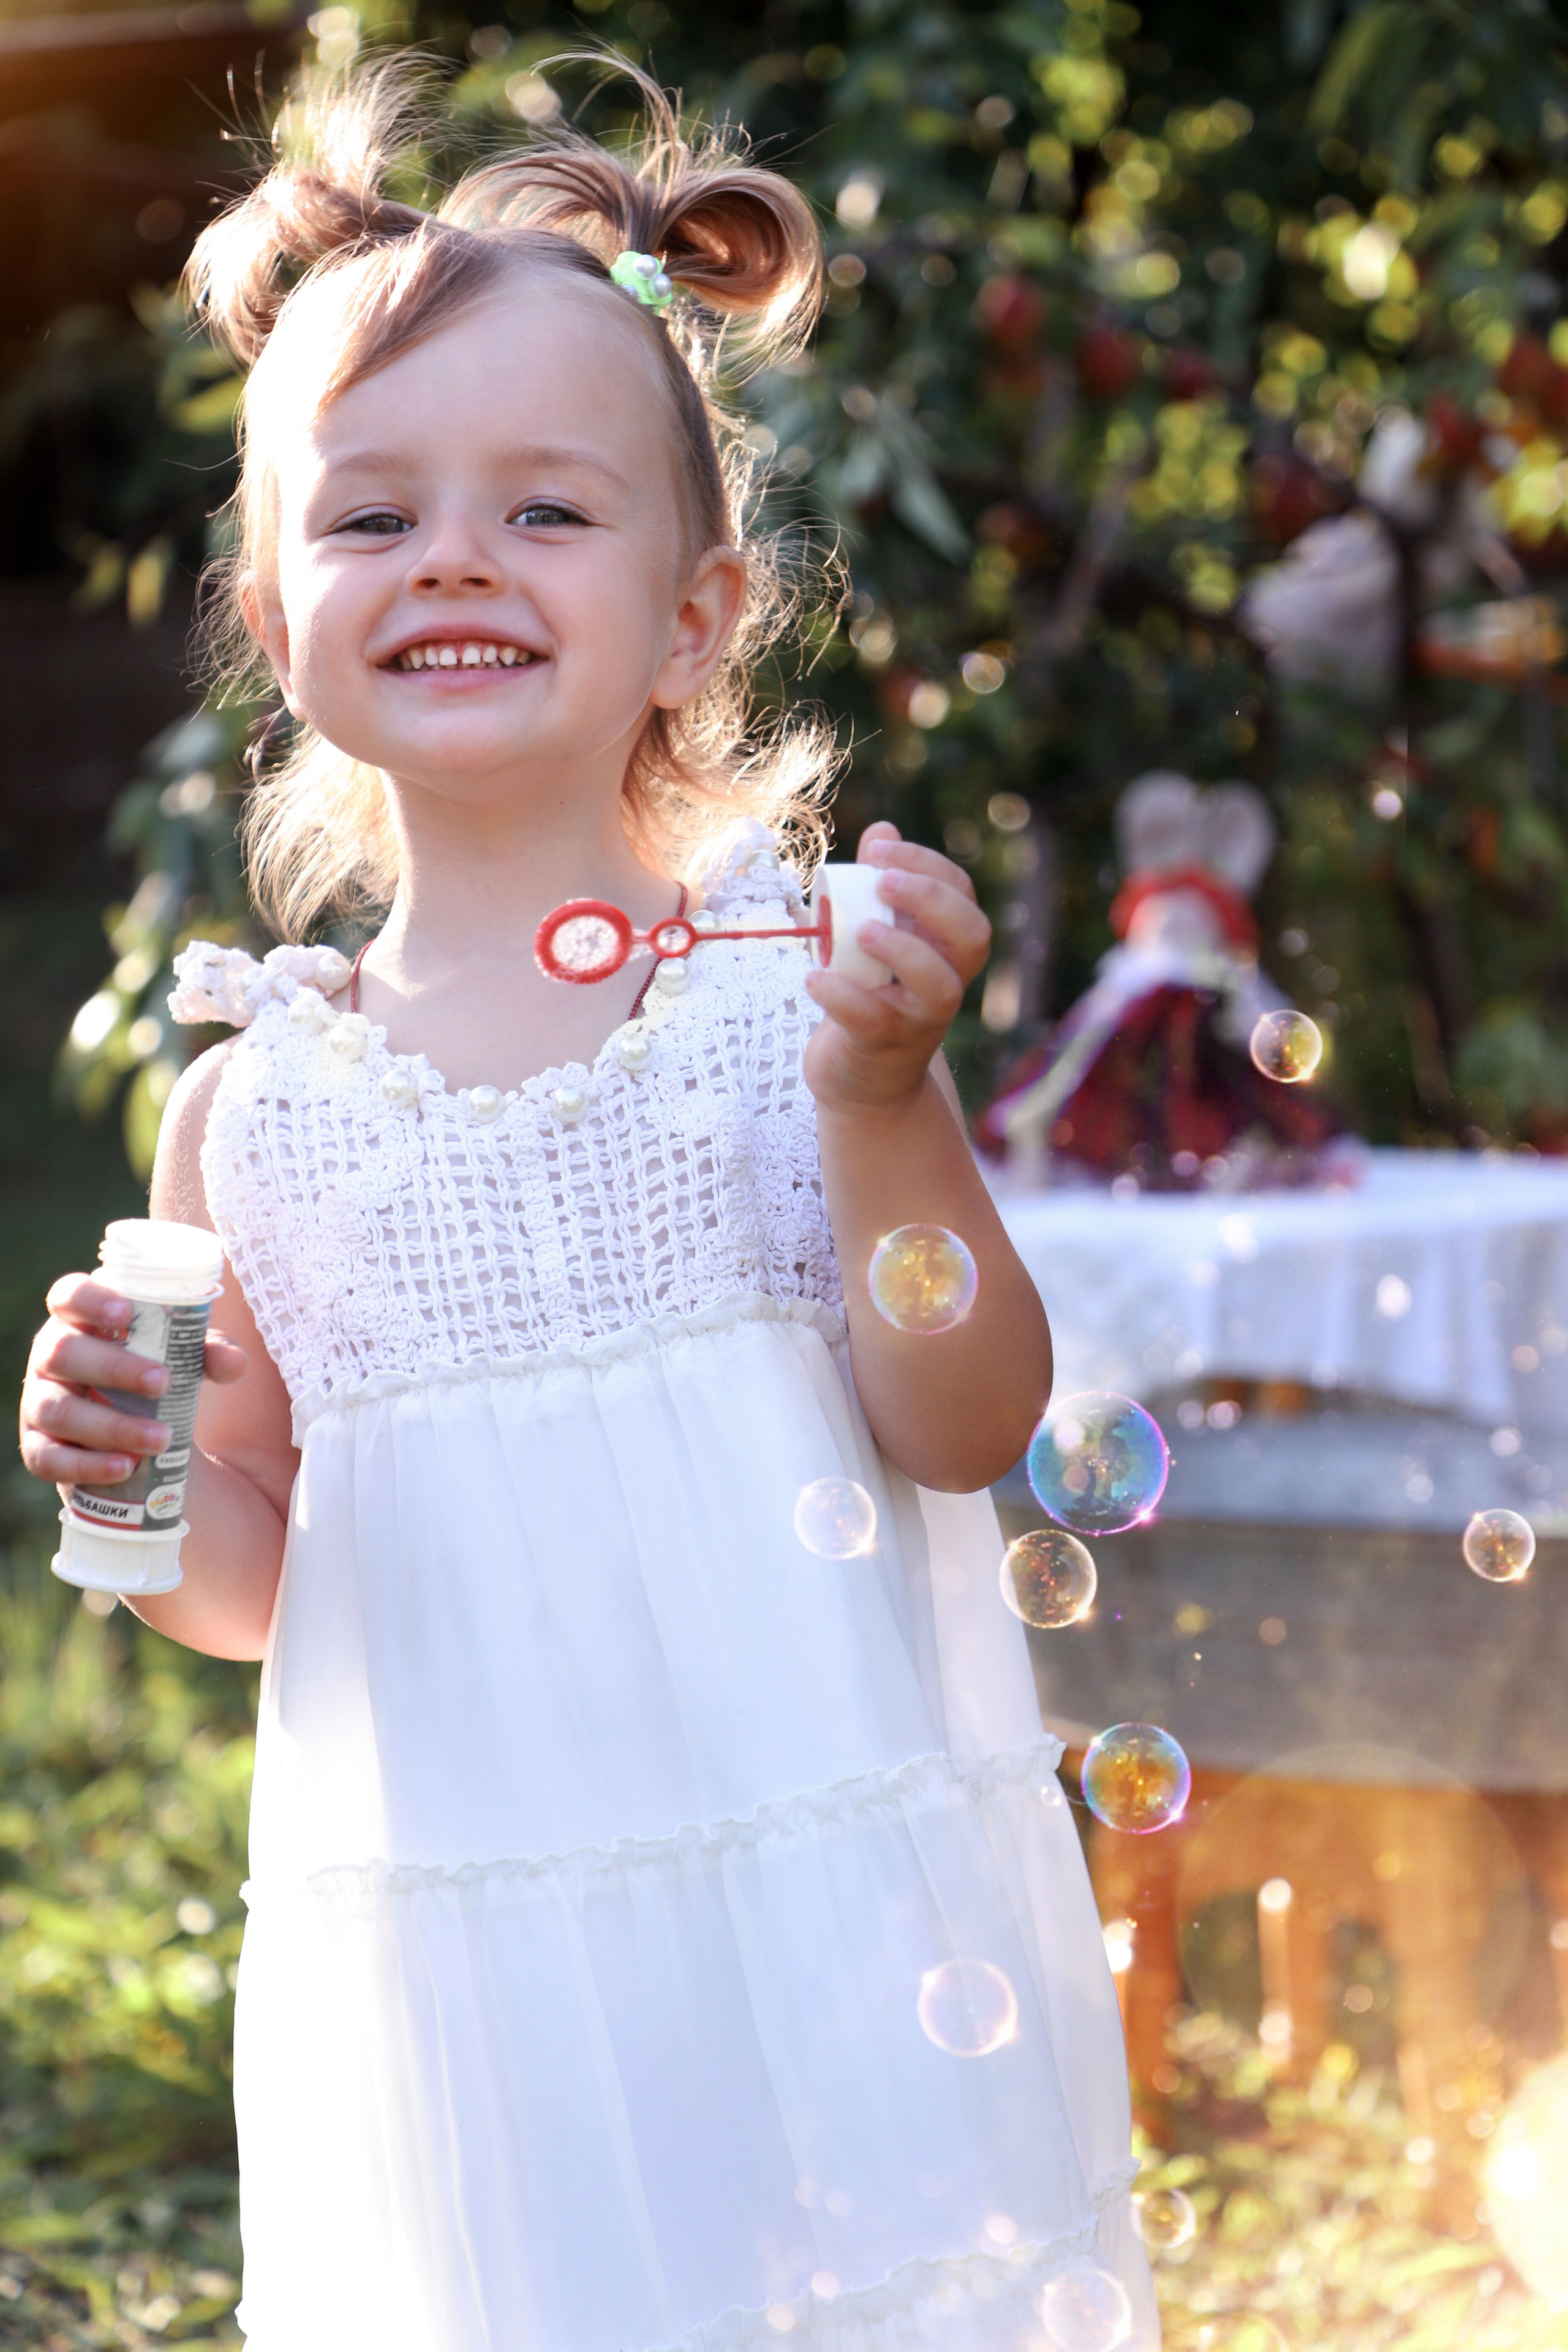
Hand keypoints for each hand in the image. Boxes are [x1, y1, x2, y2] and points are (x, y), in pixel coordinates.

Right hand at [19, 1274, 247, 1490]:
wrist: (128, 1429)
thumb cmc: (152, 1372)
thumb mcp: (184, 1357)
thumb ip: (209, 1352)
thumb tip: (235, 1362)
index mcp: (79, 1319)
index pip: (68, 1295)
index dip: (90, 1301)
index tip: (126, 1314)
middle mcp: (50, 1356)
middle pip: (63, 1353)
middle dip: (114, 1368)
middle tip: (163, 1383)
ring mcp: (38, 1402)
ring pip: (59, 1410)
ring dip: (111, 1425)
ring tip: (161, 1439)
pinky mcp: (38, 1447)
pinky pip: (47, 1459)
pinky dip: (86, 1465)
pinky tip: (124, 1468)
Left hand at [803, 822, 990, 1114]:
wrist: (861, 1083)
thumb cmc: (869, 998)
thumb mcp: (874, 940)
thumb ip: (878, 890)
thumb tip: (883, 828)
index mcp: (945, 949)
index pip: (961, 895)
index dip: (929, 865)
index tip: (880, 848)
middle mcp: (945, 983)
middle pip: (972, 936)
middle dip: (931, 900)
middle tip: (884, 882)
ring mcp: (919, 1019)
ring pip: (940, 985)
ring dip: (904, 950)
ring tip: (863, 932)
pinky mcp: (883, 1047)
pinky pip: (872, 1020)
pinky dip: (842, 995)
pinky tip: (814, 977)